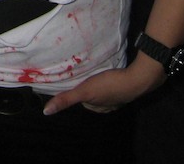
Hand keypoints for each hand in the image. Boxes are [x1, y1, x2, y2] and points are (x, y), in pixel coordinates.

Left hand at [42, 55, 165, 115]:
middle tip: (85, 75)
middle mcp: (111, 105)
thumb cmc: (109, 86)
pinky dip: (113, 79)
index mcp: (100, 108)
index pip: (85, 103)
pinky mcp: (129, 86)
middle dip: (90, 88)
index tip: (75, 83)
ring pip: (107, 92)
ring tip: (97, 72)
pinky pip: (117, 84)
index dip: (79, 93)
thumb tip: (46, 111)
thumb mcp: (84, 91)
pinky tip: (112, 71)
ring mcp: (121, 97)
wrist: (137, 79)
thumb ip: (66, 100)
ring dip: (102, 83)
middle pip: (96, 98)